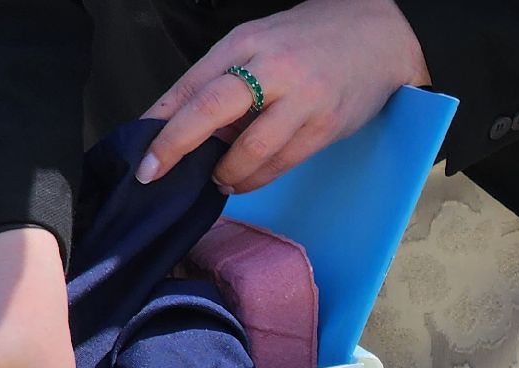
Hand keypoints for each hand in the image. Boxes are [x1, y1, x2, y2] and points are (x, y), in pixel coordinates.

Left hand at [137, 0, 429, 192]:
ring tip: (216, 181)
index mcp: (245, 42)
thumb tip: (189, 127)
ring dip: (225, 172)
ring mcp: (302, 99)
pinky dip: (257, 177)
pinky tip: (244, 181)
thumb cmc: (310, 40)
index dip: (160, 120)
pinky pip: (283, 162)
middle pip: (211, 109)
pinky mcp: (327, 126)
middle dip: (176, 145)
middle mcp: (272, 68)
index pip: (191, 83)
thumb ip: (226, 79)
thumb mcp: (259, 43)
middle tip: (154, 173)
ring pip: (251, 148)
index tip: (141, 150)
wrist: (377, 35)